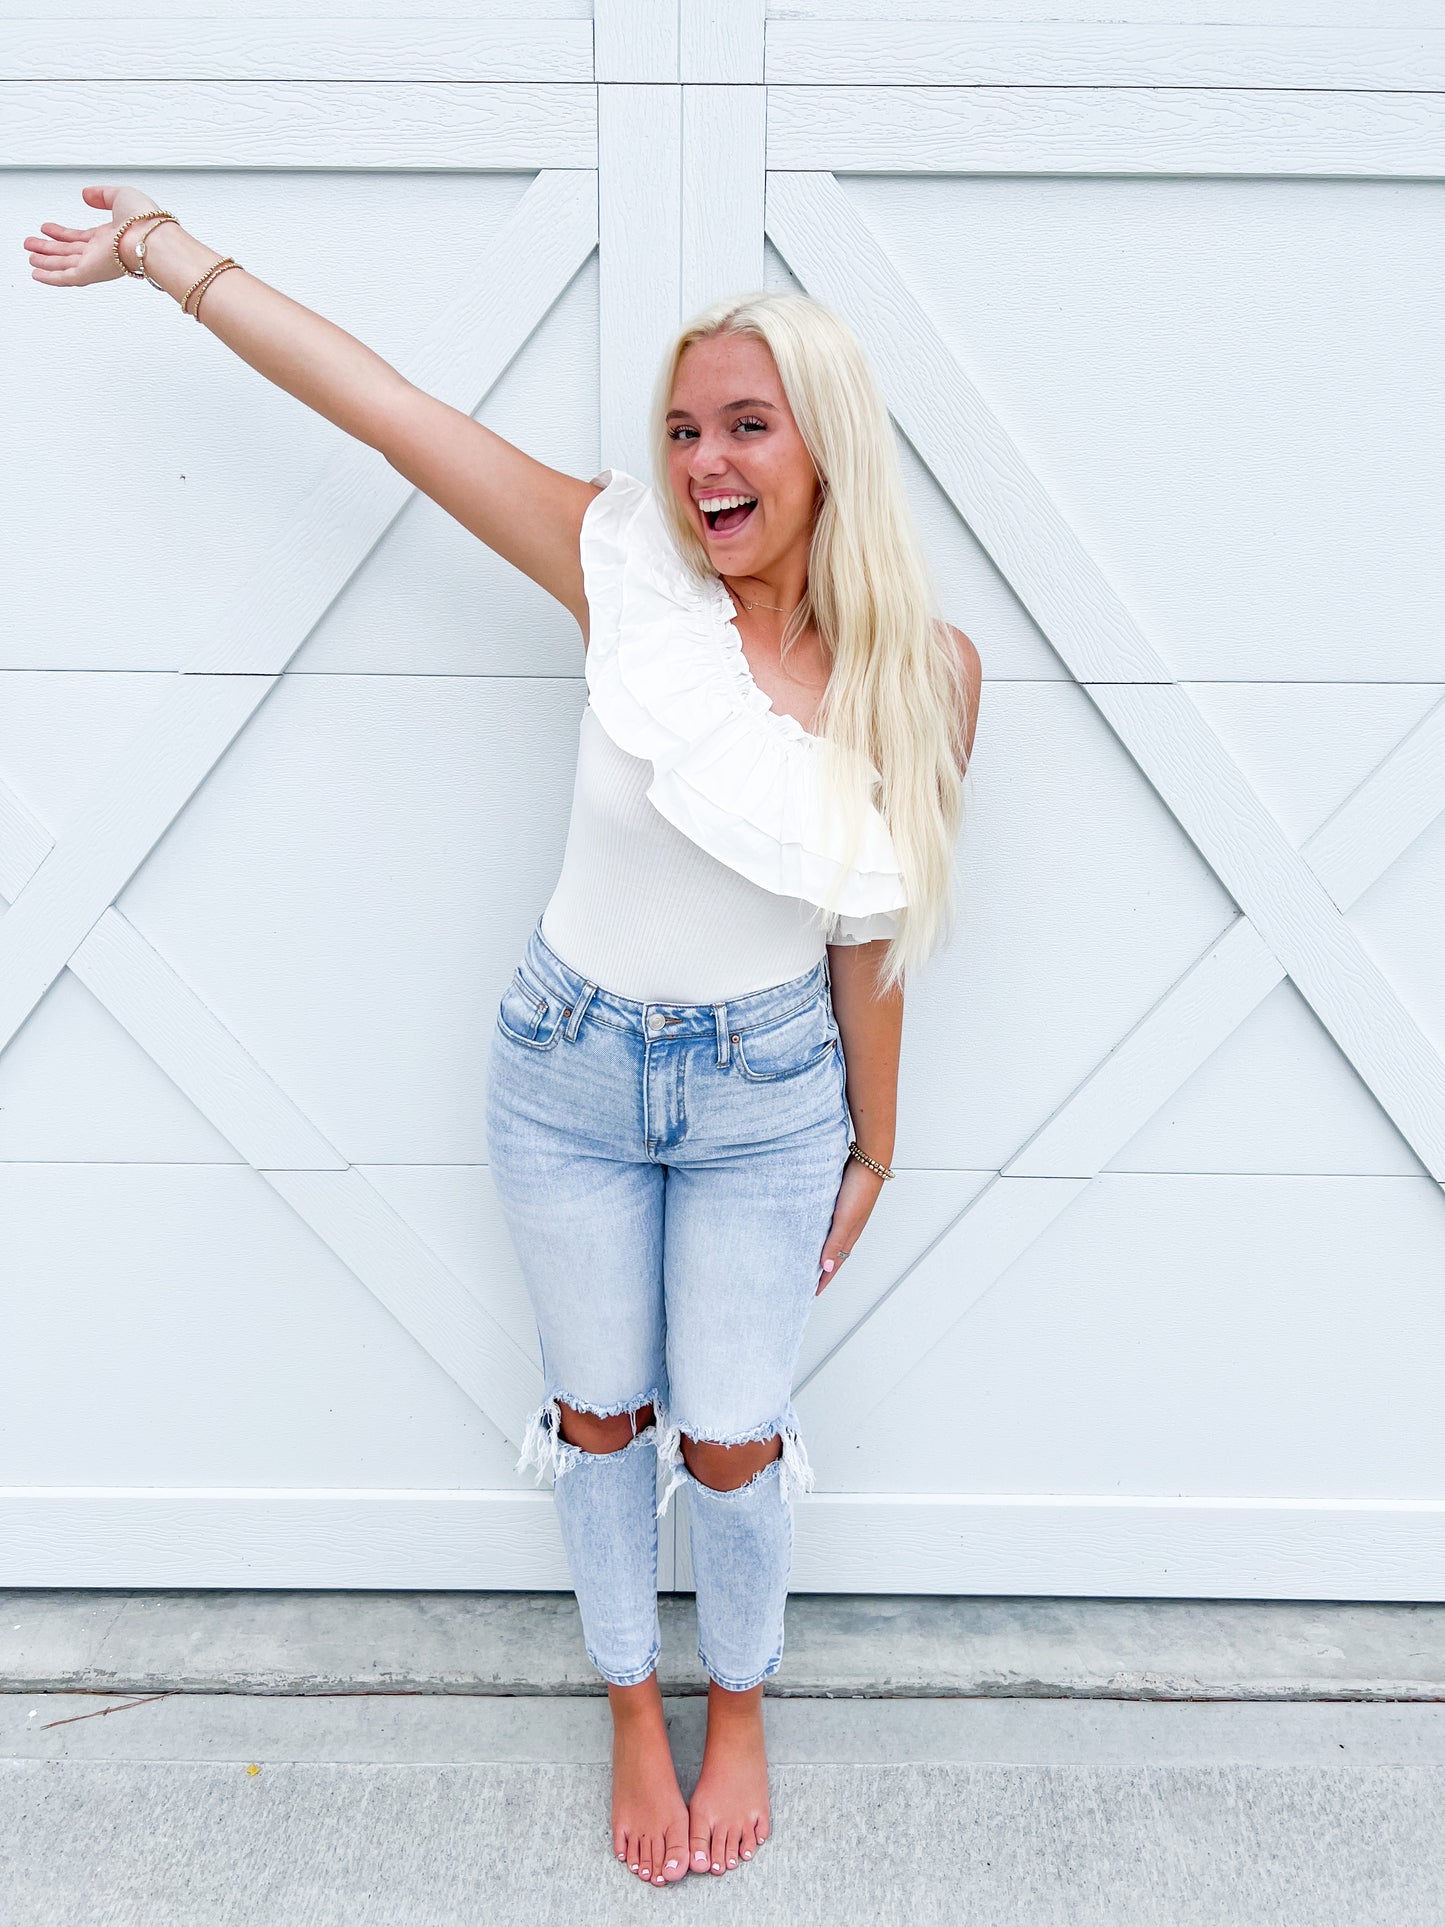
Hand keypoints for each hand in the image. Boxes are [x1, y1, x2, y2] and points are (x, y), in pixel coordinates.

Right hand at [23, 184, 162, 287]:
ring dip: (46, 261)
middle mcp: (102, 252)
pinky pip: (65, 277)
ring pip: (64, 264)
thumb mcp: (120, 196)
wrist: (150, 238)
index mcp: (110, 237)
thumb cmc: (144, 220)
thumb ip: (102, 194)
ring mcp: (95, 263)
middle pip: (70, 253)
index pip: (81, 237)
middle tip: (33, 246)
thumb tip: (86, 194)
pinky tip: (37, 274)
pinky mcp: (90, 273)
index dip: (62, 233)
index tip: (48, 228)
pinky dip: (50, 277)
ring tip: (31, 257)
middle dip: (49, 250)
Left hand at [816, 1157, 883, 1293]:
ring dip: (819, 1250)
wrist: (869, 1158)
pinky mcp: (839, 1201)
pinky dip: (818, 1231)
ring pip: (829, 1238)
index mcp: (850, 1235)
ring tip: (805, 1258)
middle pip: (832, 1254)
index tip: (812, 1293)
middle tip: (805, 1280)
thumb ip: (834, 1242)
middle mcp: (848, 1227)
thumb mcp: (845, 1219)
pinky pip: (826, 1222)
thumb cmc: (861, 1187)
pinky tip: (810, 1228)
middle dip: (820, 1270)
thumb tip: (825, 1268)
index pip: (834, 1264)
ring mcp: (844, 1214)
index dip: (823, 1280)